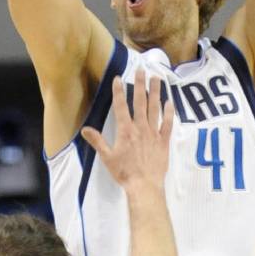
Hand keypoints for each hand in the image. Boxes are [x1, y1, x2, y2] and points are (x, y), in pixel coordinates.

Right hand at [81, 70, 173, 192]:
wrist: (144, 185)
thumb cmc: (124, 173)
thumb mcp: (107, 158)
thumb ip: (97, 141)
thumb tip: (84, 130)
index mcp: (125, 130)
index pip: (121, 106)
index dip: (119, 91)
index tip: (118, 78)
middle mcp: (140, 127)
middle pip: (140, 101)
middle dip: (140, 84)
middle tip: (142, 70)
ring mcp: (153, 133)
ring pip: (155, 108)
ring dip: (156, 92)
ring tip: (157, 78)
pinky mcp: (164, 141)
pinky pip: (167, 124)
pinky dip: (169, 112)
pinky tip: (169, 102)